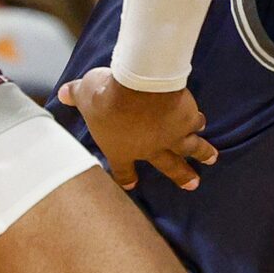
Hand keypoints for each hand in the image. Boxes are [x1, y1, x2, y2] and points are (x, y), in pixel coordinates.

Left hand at [57, 68, 216, 191]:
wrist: (137, 88)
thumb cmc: (106, 94)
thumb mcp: (85, 93)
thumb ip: (75, 95)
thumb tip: (63, 94)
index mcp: (121, 149)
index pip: (122, 168)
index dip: (126, 176)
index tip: (132, 184)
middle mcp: (149, 148)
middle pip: (168, 166)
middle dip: (181, 175)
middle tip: (193, 184)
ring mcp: (171, 136)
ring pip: (189, 148)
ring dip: (201, 153)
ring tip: (211, 158)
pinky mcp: (186, 120)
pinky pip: (194, 123)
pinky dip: (199, 122)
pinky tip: (203, 122)